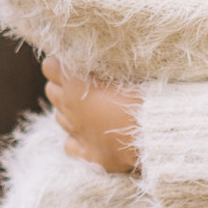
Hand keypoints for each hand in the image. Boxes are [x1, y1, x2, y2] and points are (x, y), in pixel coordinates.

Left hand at [43, 54, 143, 173]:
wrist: (157, 131)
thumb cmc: (144, 94)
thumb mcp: (125, 69)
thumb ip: (105, 63)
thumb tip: (100, 53)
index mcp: (76, 84)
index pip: (50, 67)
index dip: (59, 63)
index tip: (70, 62)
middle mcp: (71, 109)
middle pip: (51, 91)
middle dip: (61, 85)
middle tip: (81, 83)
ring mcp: (78, 133)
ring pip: (59, 118)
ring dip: (69, 110)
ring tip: (87, 107)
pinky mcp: (90, 154)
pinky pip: (70, 146)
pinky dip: (75, 139)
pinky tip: (87, 135)